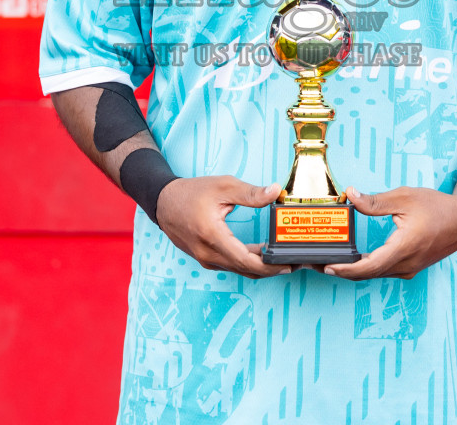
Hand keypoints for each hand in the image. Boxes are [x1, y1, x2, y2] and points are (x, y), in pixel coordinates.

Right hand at [156, 176, 289, 279]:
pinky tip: (261, 254)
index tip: (288, 263)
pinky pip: (231, 265)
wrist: (163, 202)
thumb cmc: (191, 193)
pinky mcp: (206, 259)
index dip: (270, 266)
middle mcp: (208, 253)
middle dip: (271, 268)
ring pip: (238, 270)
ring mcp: (205, 259)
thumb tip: (275, 192)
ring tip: (281, 259)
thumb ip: (251, 193)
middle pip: (245, 270)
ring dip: (260, 267)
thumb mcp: (223, 187)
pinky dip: (247, 263)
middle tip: (293, 263)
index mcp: (212, 236)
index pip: (246, 261)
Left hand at [324, 187, 456, 280]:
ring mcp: (410, 268)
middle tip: (318, 264)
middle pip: (368, 274)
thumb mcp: (404, 198)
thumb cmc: (438, 207)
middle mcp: (406, 264)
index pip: (369, 267)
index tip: (327, 267)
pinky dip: (368, 267)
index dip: (345, 270)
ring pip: (376, 274)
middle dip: (342, 271)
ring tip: (332, 262)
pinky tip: (356, 260)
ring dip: (354, 271)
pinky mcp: (411, 266)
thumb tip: (351, 195)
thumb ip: (375, 201)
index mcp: (404, 248)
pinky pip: (385, 271)